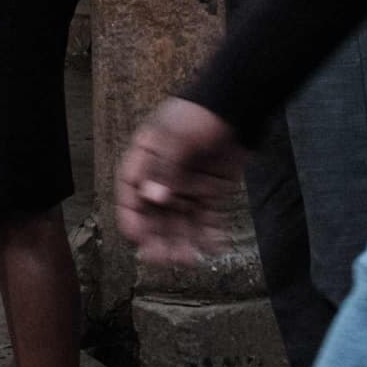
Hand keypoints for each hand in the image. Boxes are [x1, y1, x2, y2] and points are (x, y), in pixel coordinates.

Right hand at [116, 97, 247, 265]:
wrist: (237, 107)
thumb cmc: (197, 116)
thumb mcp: (175, 138)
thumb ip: (164, 169)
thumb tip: (152, 198)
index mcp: (144, 161)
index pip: (129, 193)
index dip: (131, 218)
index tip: (138, 240)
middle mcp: (162, 178)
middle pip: (154, 213)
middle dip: (157, 237)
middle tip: (163, 259)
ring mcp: (187, 187)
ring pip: (179, 220)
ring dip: (181, 241)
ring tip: (188, 259)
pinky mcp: (211, 193)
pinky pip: (206, 219)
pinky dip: (209, 234)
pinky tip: (212, 248)